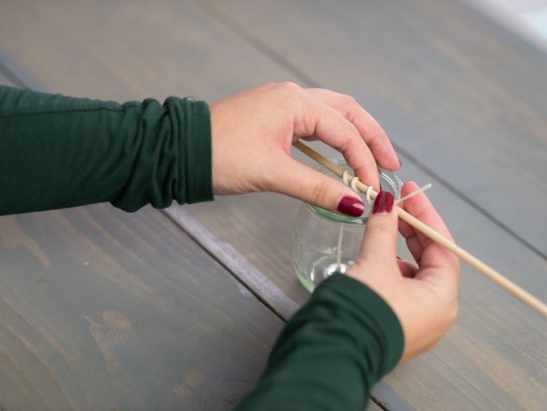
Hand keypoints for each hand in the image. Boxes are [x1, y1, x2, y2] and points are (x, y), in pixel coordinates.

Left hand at [210, 82, 400, 215]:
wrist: (181, 151)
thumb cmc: (219, 157)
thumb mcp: (272, 174)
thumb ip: (317, 188)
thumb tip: (355, 205)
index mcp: (295, 103)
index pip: (345, 132)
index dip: (364, 162)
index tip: (374, 190)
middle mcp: (292, 96)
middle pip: (347, 113)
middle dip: (371, 138)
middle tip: (390, 164)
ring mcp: (281, 103)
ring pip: (331, 114)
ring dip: (353, 135)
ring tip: (371, 159)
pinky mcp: (271, 115)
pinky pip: (312, 122)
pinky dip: (330, 138)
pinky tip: (337, 154)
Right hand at [345, 181, 459, 361]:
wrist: (334, 352)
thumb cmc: (360, 313)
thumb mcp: (374, 262)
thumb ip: (383, 228)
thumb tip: (386, 203)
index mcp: (441, 298)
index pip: (442, 246)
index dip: (425, 215)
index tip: (410, 193)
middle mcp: (436, 314)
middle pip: (431, 260)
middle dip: (412, 231)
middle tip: (396, 206)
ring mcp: (418, 323)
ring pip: (415, 275)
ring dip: (400, 250)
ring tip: (381, 231)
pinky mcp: (398, 327)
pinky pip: (403, 291)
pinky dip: (392, 270)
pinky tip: (376, 260)